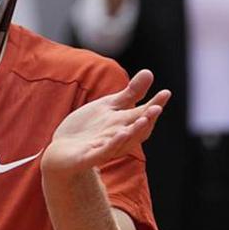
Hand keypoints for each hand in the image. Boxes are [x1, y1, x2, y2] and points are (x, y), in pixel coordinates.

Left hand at [42, 70, 170, 178]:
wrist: (62, 152)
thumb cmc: (88, 128)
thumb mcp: (109, 106)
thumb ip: (130, 93)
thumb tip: (150, 72)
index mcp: (124, 125)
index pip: (143, 115)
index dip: (155, 105)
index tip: (166, 93)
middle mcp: (118, 137)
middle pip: (137, 129)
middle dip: (148, 119)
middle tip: (157, 107)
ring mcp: (104, 148)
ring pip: (124, 142)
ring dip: (134, 131)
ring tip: (144, 119)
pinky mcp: (88, 157)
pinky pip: (103, 152)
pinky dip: (113, 144)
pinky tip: (121, 133)